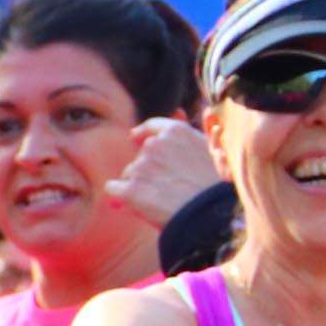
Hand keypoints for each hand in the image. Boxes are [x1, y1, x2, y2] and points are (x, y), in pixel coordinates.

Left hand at [107, 117, 225, 230]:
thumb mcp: (208, 150)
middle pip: (139, 156)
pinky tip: (135, 205)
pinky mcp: (129, 188)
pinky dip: (119, 197)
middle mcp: (155, 144)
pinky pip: (112, 189)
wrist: (209, 214)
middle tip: (166, 188)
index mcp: (176, 132)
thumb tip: (177, 110)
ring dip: (137, 185)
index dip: (141, 134)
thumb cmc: (213, 185)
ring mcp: (140, 166)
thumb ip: (188, 133)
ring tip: (161, 200)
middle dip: (146, 170)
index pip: (151, 127)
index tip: (134, 139)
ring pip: (128, 174)